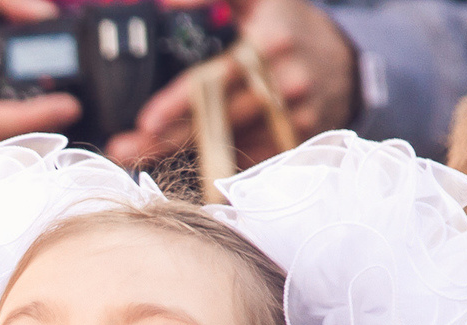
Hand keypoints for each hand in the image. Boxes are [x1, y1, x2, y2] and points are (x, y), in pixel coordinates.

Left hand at [109, 0, 355, 168]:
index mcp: (267, 43)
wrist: (344, 61)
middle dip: (164, 138)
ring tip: (140, 155)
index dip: (178, 102)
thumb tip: (166, 2)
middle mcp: (282, 82)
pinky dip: (213, 165)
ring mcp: (291, 116)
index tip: (146, 120)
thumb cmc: (287, 25)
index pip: (215, 78)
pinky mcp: (296, 142)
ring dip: (179, 155)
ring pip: (225, 145)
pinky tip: (180, 166)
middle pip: (213, 120)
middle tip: (122, 148)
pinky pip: (247, 160)